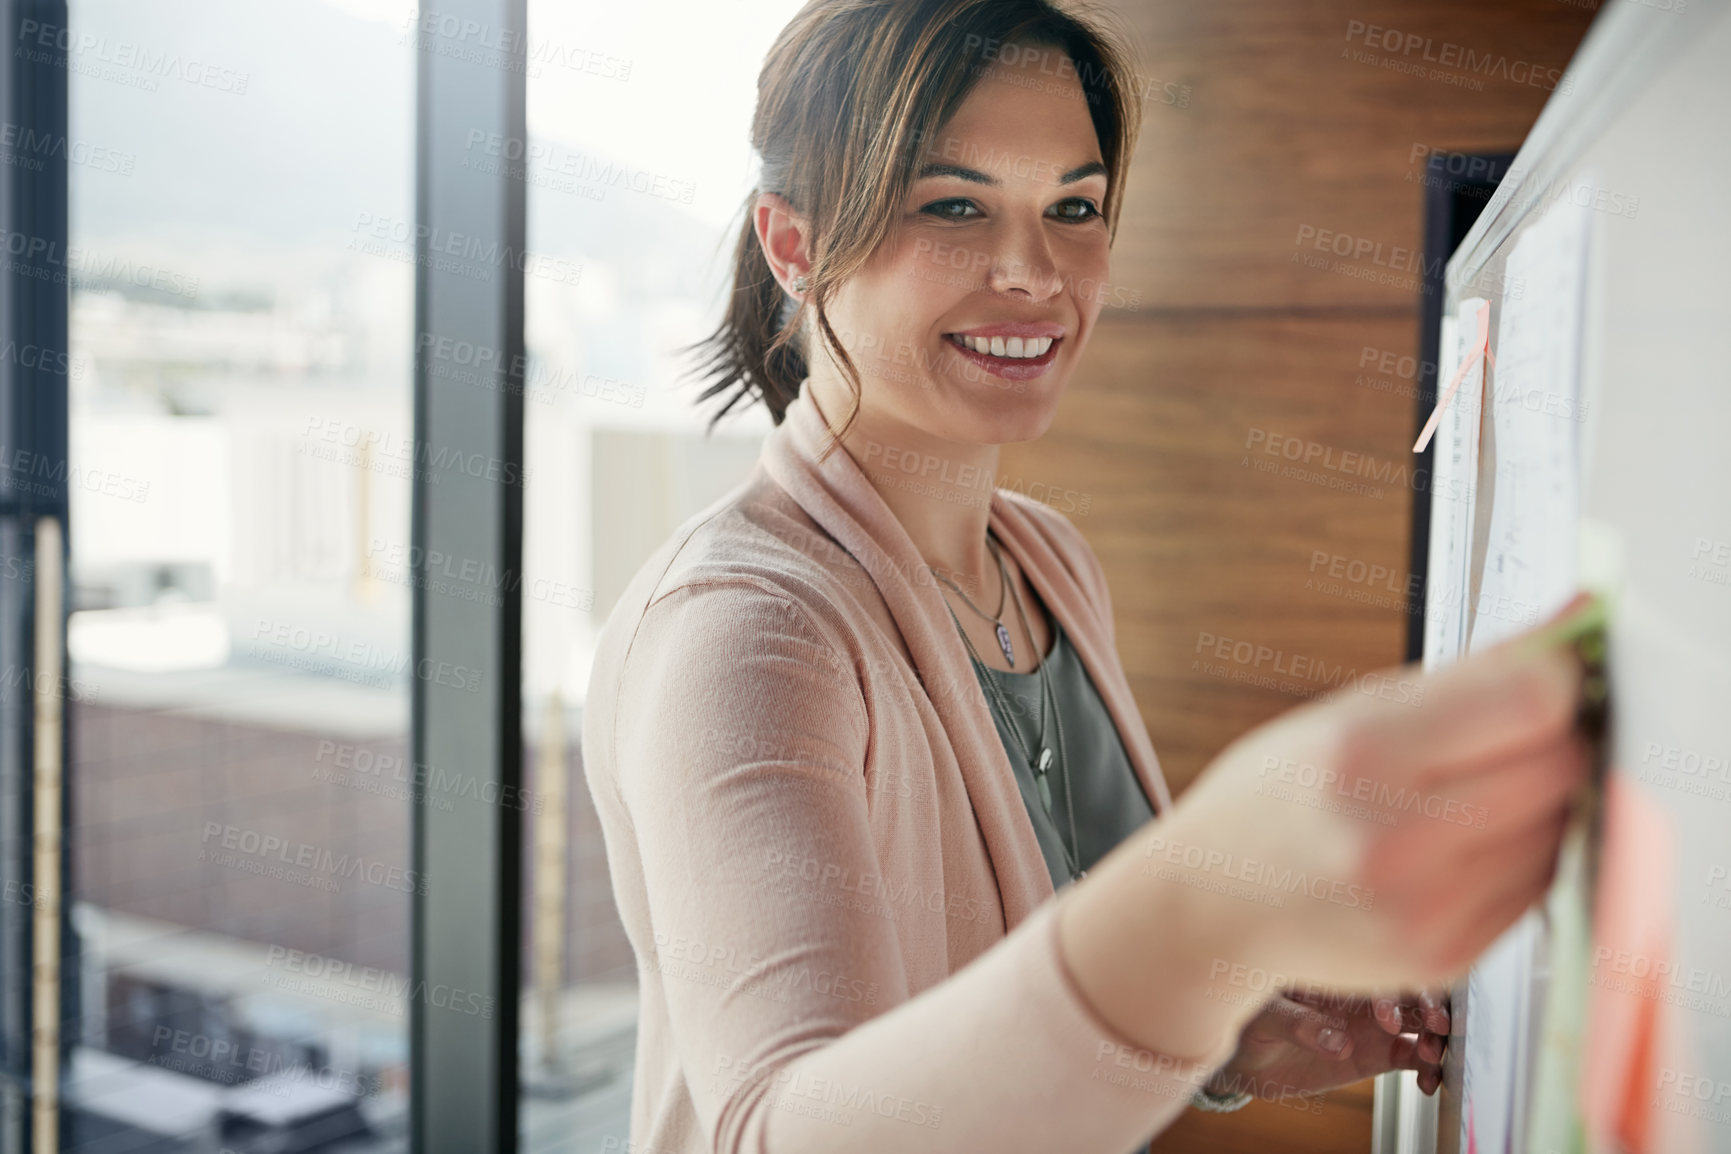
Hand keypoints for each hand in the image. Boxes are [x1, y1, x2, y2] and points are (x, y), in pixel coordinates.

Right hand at [1167, 593, 1591, 993]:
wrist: (1210, 907)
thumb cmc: (1271, 801)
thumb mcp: (1343, 715)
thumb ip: (1464, 675)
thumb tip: (1571, 625)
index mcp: (1359, 753)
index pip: (1528, 700)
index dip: (1561, 676)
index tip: (1557, 669)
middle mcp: (1394, 834)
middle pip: (1559, 766)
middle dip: (1556, 738)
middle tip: (1522, 731)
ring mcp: (1425, 906)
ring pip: (1561, 828)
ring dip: (1541, 801)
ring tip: (1479, 793)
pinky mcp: (1448, 954)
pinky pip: (1538, 885)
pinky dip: (1521, 855)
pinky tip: (1467, 844)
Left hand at [1207, 988, 1449, 1100]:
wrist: (1250, 1056)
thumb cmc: (1252, 1020)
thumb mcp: (1264, 1016)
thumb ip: (1298, 1023)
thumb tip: (1339, 1041)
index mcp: (1336, 969)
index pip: (1375, 965)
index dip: (1389, 988)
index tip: (1387, 1020)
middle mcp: (1362, 993)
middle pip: (1410, 987)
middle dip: (1430, 1004)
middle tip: (1435, 1029)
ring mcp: (1375, 1023)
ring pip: (1420, 1020)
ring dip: (1435, 1034)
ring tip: (1431, 1057)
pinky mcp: (1379, 1053)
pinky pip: (1413, 1056)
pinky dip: (1428, 1067)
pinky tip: (1427, 1083)